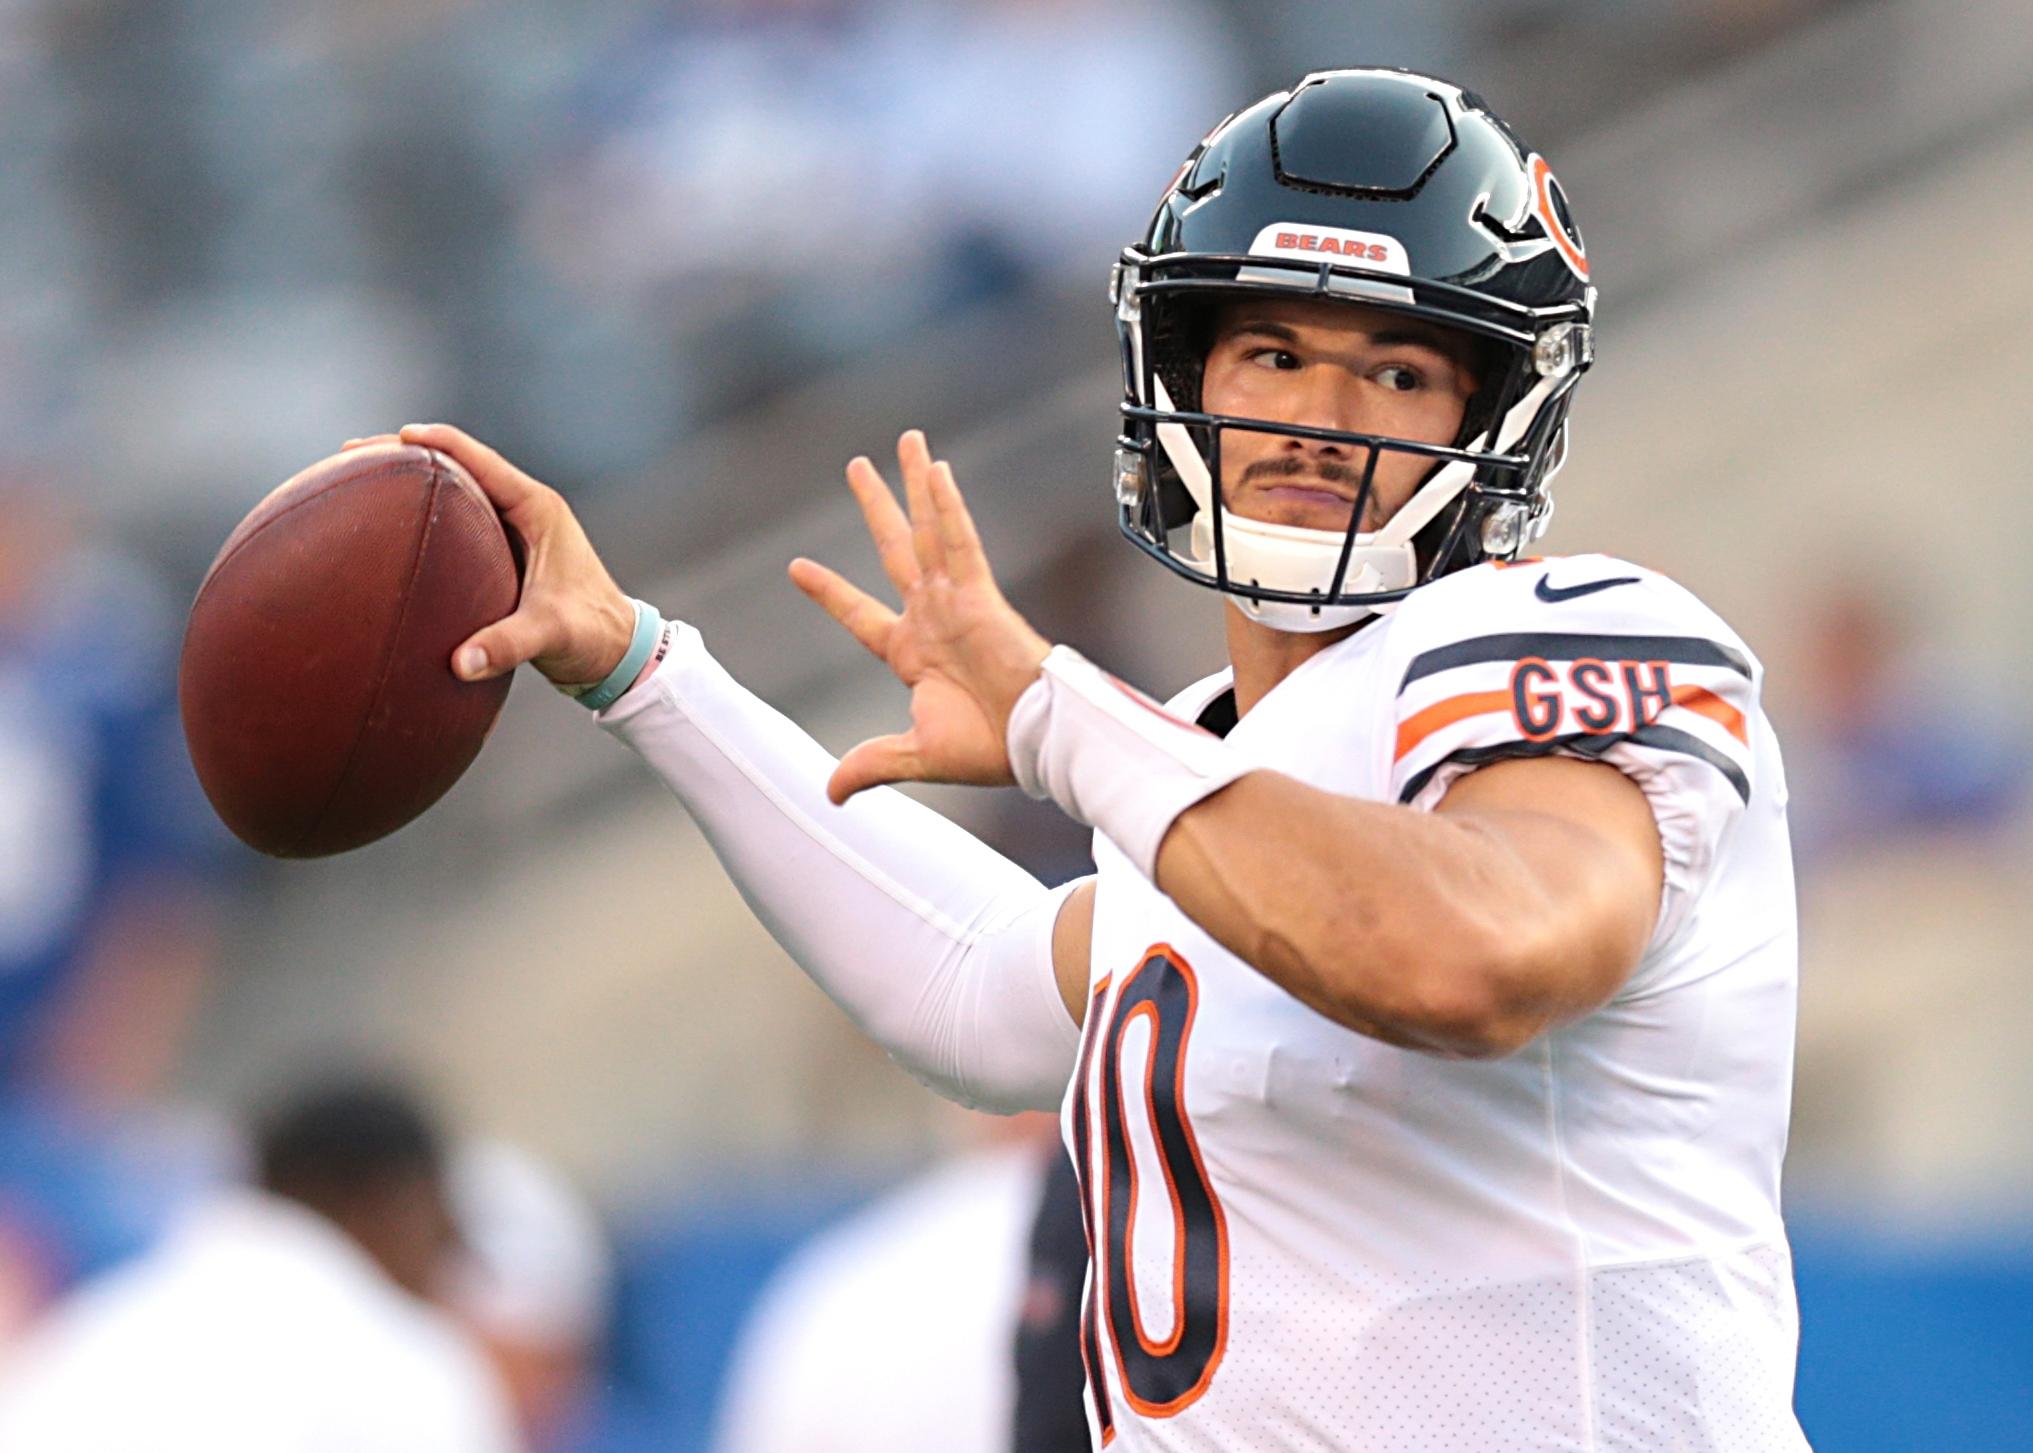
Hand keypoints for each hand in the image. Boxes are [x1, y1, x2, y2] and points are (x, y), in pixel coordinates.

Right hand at [341, 425, 635, 687]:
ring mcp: (512, 529)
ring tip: (353, 479)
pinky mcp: (502, 552)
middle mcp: (524, 509)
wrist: (615, 653)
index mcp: (537, 508)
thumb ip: (507, 645)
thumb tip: (459, 663)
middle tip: (349, 453)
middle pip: (457, 464)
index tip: (392, 437)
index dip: (434, 441)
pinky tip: (383, 526)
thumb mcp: (550, 635)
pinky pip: (454, 520)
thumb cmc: (592, 635)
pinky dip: (420, 514)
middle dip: (404, 453)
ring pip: (453, 490)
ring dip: (409, 481)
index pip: (478, 459)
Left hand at [791, 430, 1051, 804]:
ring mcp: (956, 602)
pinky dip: (947, 507)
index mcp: (912, 653)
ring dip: (915, 486)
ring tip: (906, 441)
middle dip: (875, 507)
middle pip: (894, 549)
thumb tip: (831, 791)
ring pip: (927, 530)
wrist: (1036, 742)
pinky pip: (960, 541)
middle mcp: (931, 617)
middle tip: (856, 468)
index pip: (860, 613)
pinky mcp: (981, 596)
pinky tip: (936, 471)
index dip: (829, 591)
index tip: (797, 567)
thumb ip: (873, 763)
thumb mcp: (915, 754)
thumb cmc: (990, 750)